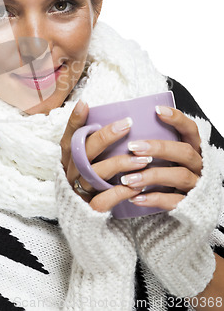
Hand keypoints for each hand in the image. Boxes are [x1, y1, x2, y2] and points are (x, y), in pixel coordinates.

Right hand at [60, 99, 147, 211]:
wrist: (88, 223)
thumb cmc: (95, 182)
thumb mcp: (91, 162)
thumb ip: (97, 144)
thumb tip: (111, 116)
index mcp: (69, 158)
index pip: (68, 136)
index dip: (74, 120)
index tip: (86, 102)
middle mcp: (71, 172)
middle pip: (84, 151)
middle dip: (106, 136)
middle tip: (128, 124)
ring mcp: (79, 191)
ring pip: (95, 174)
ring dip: (120, 164)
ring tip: (143, 158)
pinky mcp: (89, 210)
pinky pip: (102, 200)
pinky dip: (120, 193)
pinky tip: (138, 187)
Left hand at [129, 112, 221, 296]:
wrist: (186, 211)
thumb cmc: (168, 175)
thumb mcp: (167, 158)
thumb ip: (155, 143)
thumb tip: (123, 125)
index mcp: (194, 149)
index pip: (191, 129)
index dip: (177, 118)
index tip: (157, 110)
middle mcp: (199, 165)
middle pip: (184, 152)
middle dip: (158, 148)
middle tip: (133, 147)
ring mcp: (196, 186)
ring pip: (179, 176)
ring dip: (151, 175)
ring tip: (127, 178)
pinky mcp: (190, 206)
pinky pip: (174, 201)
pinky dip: (154, 199)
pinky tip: (135, 198)